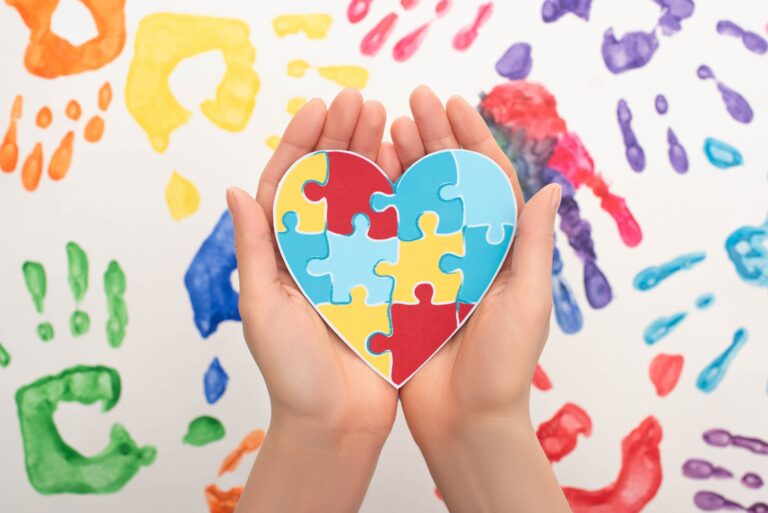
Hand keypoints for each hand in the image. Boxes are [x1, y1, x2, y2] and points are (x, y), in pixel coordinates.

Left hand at [227, 89, 400, 511]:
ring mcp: (356, 262)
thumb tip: (235, 191)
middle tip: (360, 101)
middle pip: (329, 182)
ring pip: (364, 197)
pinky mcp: (388, 280)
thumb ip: (255, 249)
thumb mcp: (262, 307)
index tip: (318, 108)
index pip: (290, 185)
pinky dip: (400, 196)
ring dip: (372, 157)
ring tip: (386, 119)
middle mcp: (320, 250)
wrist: (335, 423)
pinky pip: (394, 230)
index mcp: (283, 253)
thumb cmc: (291, 373)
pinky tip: (408, 165)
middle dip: (341, 138)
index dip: (301, 143)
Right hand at [392, 86, 570, 511]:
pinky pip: (392, 237)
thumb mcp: (525, 303)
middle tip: (412, 102)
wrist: (464, 421)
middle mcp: (467, 251)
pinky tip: (366, 178)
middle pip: (450, 182)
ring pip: (418, 203)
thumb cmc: (503, 368)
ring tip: (388, 128)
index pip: (487, 181)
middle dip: (434, 138)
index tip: (451, 105)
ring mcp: (433, 267)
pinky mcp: (403, 287)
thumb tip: (551, 185)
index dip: (471, 139)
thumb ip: (531, 246)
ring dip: (405, 163)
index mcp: (501, 250)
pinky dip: (382, 205)